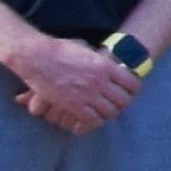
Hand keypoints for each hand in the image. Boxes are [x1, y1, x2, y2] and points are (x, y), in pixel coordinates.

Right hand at [6, 31, 139, 133]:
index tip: (129, 90)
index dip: (133, 90)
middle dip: (122, 103)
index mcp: (106, 66)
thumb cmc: (61, 49)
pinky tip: (92, 116)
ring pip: (110, 112)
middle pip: (123, 101)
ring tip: (105, 110)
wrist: (37, 57)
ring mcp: (87, 94)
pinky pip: (92, 119)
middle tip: (117, 103)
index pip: (132, 84)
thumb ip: (101, 61)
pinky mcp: (72, 105)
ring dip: (109, 113)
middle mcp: (100, 81)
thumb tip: (111, 66)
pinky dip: (95, 120)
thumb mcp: (88, 50)